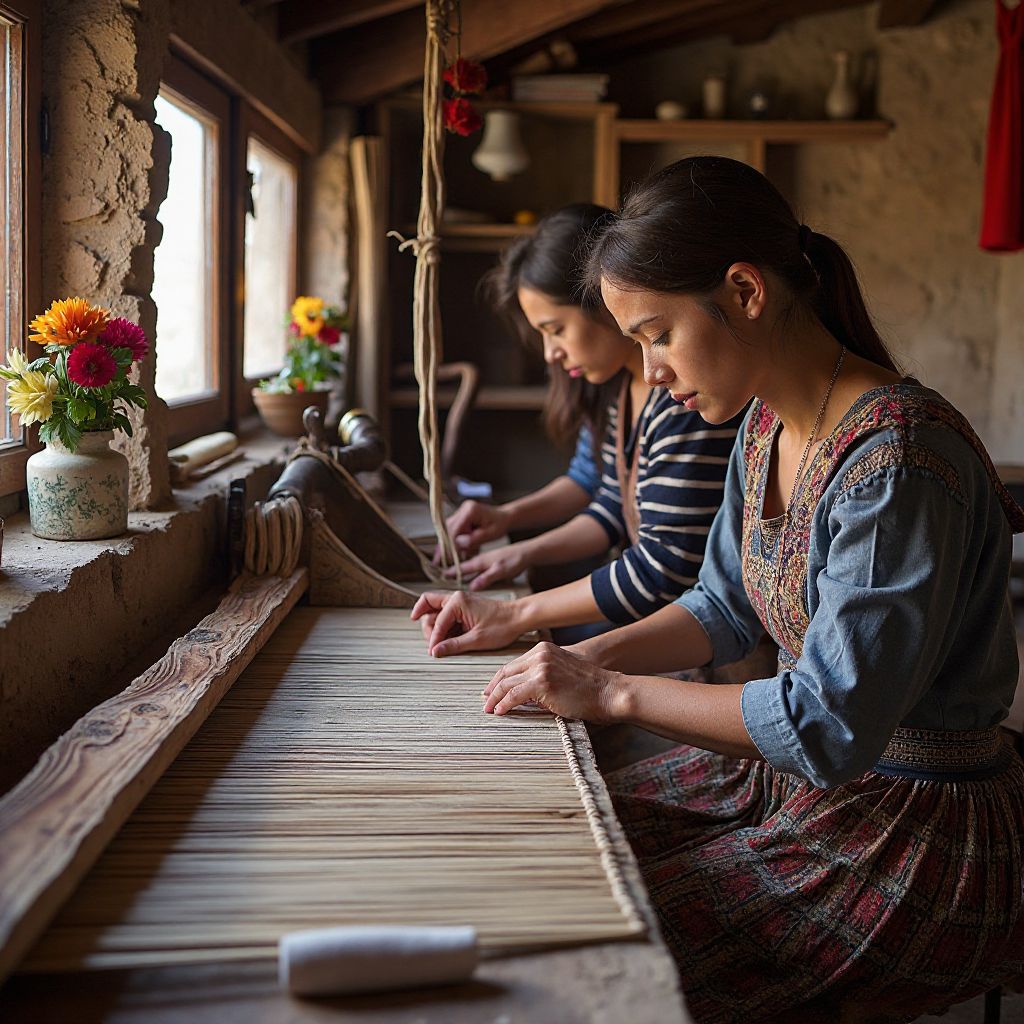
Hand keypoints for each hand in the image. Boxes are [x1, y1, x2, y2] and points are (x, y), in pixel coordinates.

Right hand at [410, 590, 523, 655]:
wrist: (518, 618)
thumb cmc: (501, 626)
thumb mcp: (477, 639)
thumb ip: (453, 645)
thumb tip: (434, 651)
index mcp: (457, 601)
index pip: (436, 622)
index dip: (433, 639)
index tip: (433, 653)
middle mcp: (456, 597)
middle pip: (427, 606)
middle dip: (427, 626)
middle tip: (434, 644)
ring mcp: (459, 601)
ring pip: (435, 610)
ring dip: (435, 626)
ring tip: (445, 642)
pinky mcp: (464, 607)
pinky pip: (446, 614)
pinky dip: (445, 627)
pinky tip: (452, 638)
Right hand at [434, 500, 510, 561]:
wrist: (505, 517)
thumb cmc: (500, 524)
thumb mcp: (490, 534)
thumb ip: (474, 539)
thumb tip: (458, 543)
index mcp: (470, 511)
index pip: (454, 529)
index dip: (448, 545)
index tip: (444, 558)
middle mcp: (463, 509)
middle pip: (448, 529)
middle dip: (444, 546)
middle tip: (437, 561)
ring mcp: (461, 512)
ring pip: (448, 531)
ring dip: (448, 545)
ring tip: (445, 560)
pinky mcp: (461, 517)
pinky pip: (454, 531)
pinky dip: (454, 542)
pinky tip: (454, 553)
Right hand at [444, 543, 527, 590]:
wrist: (528, 551)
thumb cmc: (516, 560)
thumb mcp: (501, 571)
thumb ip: (485, 578)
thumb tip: (471, 586)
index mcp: (480, 561)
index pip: (460, 567)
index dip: (451, 572)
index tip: (441, 575)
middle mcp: (479, 557)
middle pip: (458, 560)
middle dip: (446, 564)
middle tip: (437, 569)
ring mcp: (483, 557)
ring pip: (463, 559)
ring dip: (453, 563)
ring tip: (445, 569)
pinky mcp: (488, 558)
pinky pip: (469, 560)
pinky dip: (462, 563)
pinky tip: (463, 568)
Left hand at [482, 642, 622, 721]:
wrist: (607, 692)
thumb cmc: (588, 688)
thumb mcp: (561, 672)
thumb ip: (541, 676)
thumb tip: (520, 692)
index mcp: (544, 649)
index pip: (513, 664)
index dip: (500, 679)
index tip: (491, 691)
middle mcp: (540, 654)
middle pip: (506, 672)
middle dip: (493, 688)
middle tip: (485, 701)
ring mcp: (540, 667)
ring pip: (507, 683)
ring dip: (495, 698)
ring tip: (489, 710)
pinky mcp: (542, 683)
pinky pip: (514, 695)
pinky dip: (504, 704)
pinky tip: (500, 712)